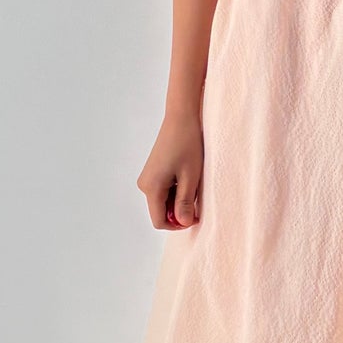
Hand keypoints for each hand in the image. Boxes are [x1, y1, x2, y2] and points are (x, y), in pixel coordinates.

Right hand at [139, 111, 204, 228]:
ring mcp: (147, 178)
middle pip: (161, 212)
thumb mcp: (191, 177)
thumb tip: (184, 223)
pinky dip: (176, 190)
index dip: (178, 224)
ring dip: (179, 199)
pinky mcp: (153, 172)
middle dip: (179, 211)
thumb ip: (185, 203)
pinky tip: (187, 176)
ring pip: (163, 202)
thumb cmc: (187, 145)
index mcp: (151, 188)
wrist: (181, 118)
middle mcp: (144, 185)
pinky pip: (163, 191)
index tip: (195, 215)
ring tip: (192, 182)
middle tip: (197, 196)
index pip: (159, 221)